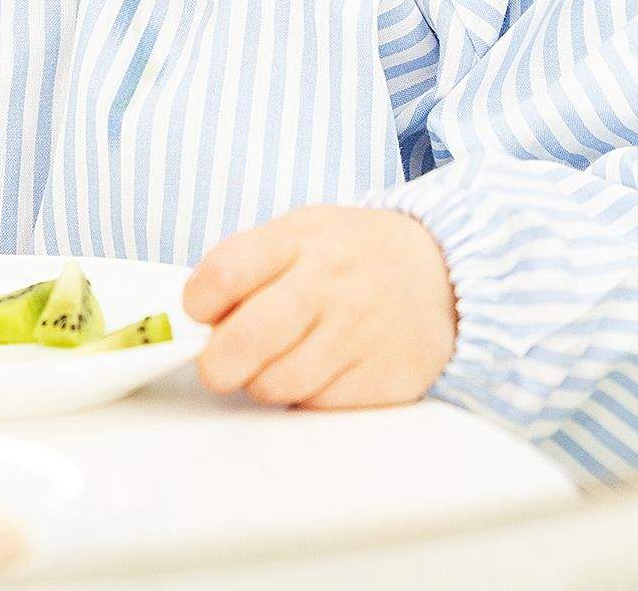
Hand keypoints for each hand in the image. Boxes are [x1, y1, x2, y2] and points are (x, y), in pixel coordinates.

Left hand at [183, 206, 457, 408]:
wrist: (445, 272)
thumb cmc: (353, 255)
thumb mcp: (302, 232)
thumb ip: (248, 266)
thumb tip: (192, 319)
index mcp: (299, 240)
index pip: (225, 273)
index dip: (197, 302)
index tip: (199, 313)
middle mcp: (330, 284)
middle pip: (246, 339)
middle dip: (216, 364)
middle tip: (219, 364)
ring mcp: (360, 332)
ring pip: (276, 384)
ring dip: (262, 382)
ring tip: (277, 361)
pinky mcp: (384, 378)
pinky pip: (316, 405)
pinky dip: (306, 396)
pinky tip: (320, 369)